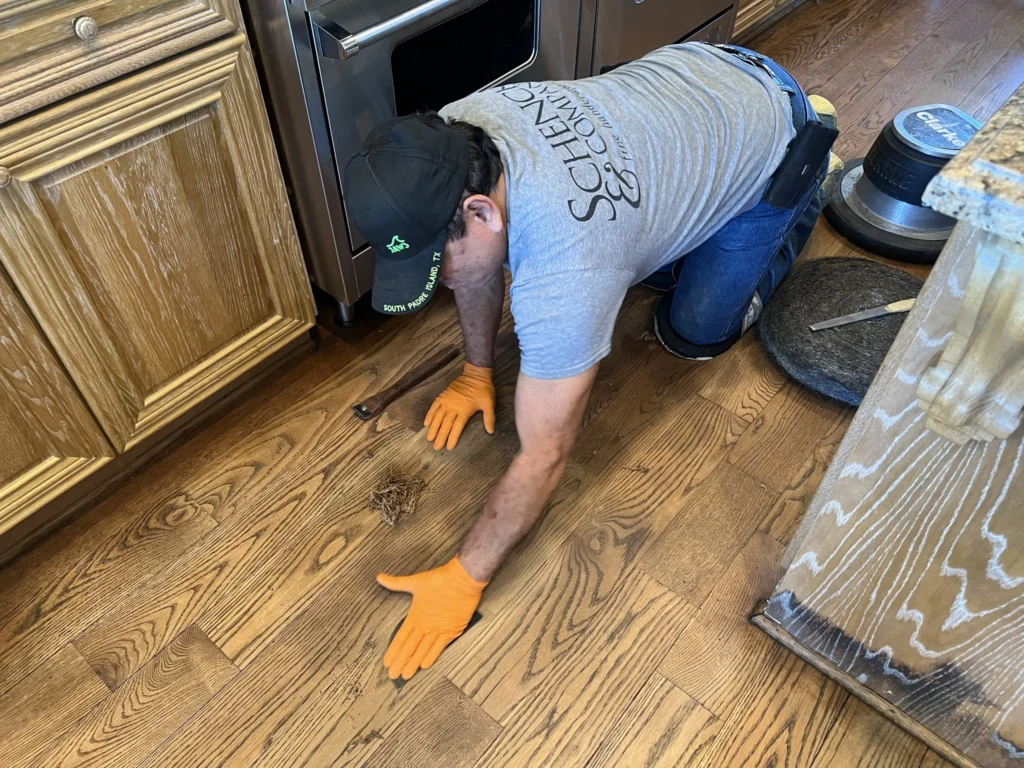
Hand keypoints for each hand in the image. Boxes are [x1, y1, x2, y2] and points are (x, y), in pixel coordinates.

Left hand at [376, 557, 486, 679]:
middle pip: (410, 648)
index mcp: (415, 615)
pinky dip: (432, 656)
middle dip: (400, 662)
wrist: (462, 580)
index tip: (387, 663)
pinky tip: (425, 666)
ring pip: (423, 650)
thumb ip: (396, 583)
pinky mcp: (452, 631)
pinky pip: (440, 647)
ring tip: (406, 675)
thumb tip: (379, 577)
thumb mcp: (415, 581)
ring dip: (413, 663)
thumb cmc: (439, 580)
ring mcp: (438, 630)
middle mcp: (425, 625)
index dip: (393, 651)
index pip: (401, 638)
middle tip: (393, 675)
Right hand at [424, 363, 495, 449]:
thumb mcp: (489, 404)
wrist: (476, 374)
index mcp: (464, 411)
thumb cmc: (484, 390)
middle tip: (436, 447)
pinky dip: (429, 415)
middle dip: (440, 437)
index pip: (457, 428)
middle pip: (445, 425)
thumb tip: (490, 431)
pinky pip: (434, 406)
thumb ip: (489, 418)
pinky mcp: (443, 395)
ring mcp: (447, 401)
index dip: (452, 438)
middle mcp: (453, 407)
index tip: (448, 447)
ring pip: (438, 417)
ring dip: (433, 428)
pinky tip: (426, 423)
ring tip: (429, 438)